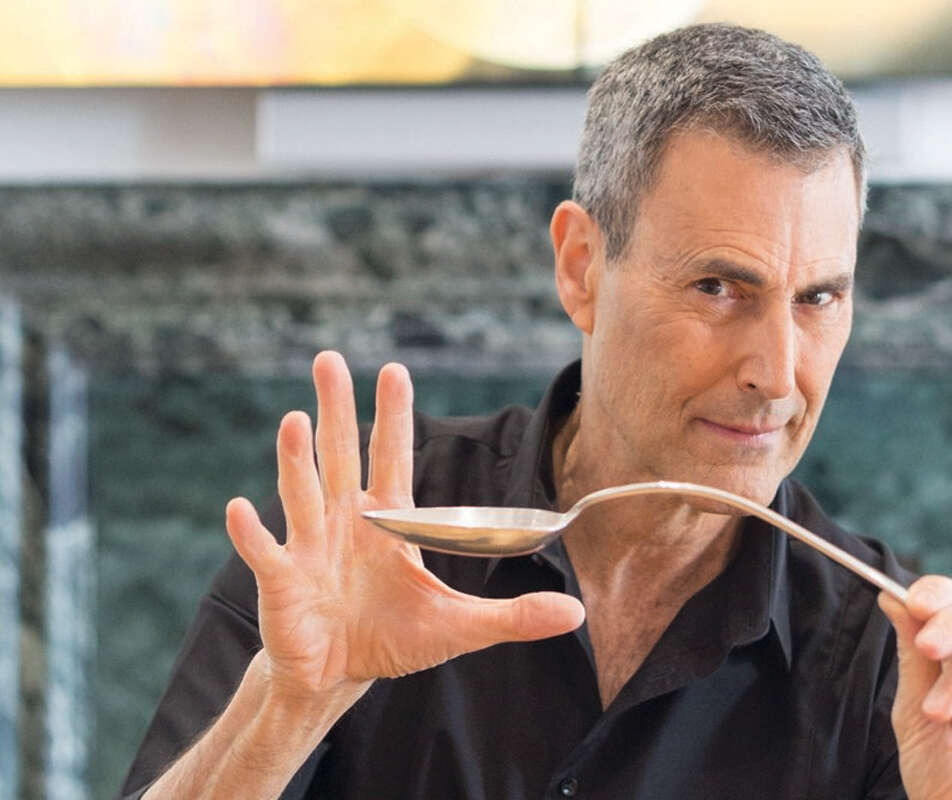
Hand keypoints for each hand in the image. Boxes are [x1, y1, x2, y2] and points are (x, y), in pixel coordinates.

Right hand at [224, 351, 584, 699]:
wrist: (339, 677)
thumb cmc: (393, 638)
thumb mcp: (460, 627)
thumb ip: (513, 616)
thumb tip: (575, 613)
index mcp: (387, 521)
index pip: (392, 457)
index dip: (393, 416)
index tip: (395, 371)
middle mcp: (345, 522)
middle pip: (341, 456)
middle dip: (336, 409)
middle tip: (330, 360)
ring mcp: (309, 547)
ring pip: (303, 493)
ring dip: (297, 459)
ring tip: (295, 420)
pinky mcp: (283, 581)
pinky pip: (265, 553)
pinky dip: (251, 533)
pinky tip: (240, 507)